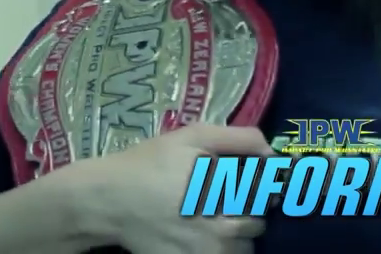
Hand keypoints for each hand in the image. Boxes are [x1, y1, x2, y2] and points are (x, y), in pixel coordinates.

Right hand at [87, 124, 274, 253]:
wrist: (107, 201)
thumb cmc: (148, 164)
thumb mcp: (190, 137)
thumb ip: (237, 138)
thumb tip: (273, 151)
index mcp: (225, 189)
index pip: (267, 192)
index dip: (263, 185)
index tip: (247, 181)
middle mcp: (222, 225)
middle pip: (259, 222)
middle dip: (248, 210)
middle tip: (222, 199)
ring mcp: (208, 251)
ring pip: (245, 247)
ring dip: (237, 235)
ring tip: (211, 220)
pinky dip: (218, 249)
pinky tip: (199, 234)